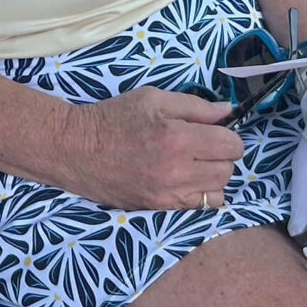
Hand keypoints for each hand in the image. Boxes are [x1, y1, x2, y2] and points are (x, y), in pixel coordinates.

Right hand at [55, 86, 245, 210]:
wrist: (75, 149)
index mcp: (177, 138)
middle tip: (204, 145)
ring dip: (213, 176)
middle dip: (222, 155)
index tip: (216, 130)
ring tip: (194, 164)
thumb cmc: (113, 118)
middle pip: (227, 170)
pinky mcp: (158, 208)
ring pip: (217, 192)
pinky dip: (199, 193)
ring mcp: (167, 194)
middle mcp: (176, 171)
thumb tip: (228, 111)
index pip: (230, 144)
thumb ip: (195, 106)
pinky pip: (198, 207)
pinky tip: (185, 179)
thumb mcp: (153, 98)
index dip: (228, 135)